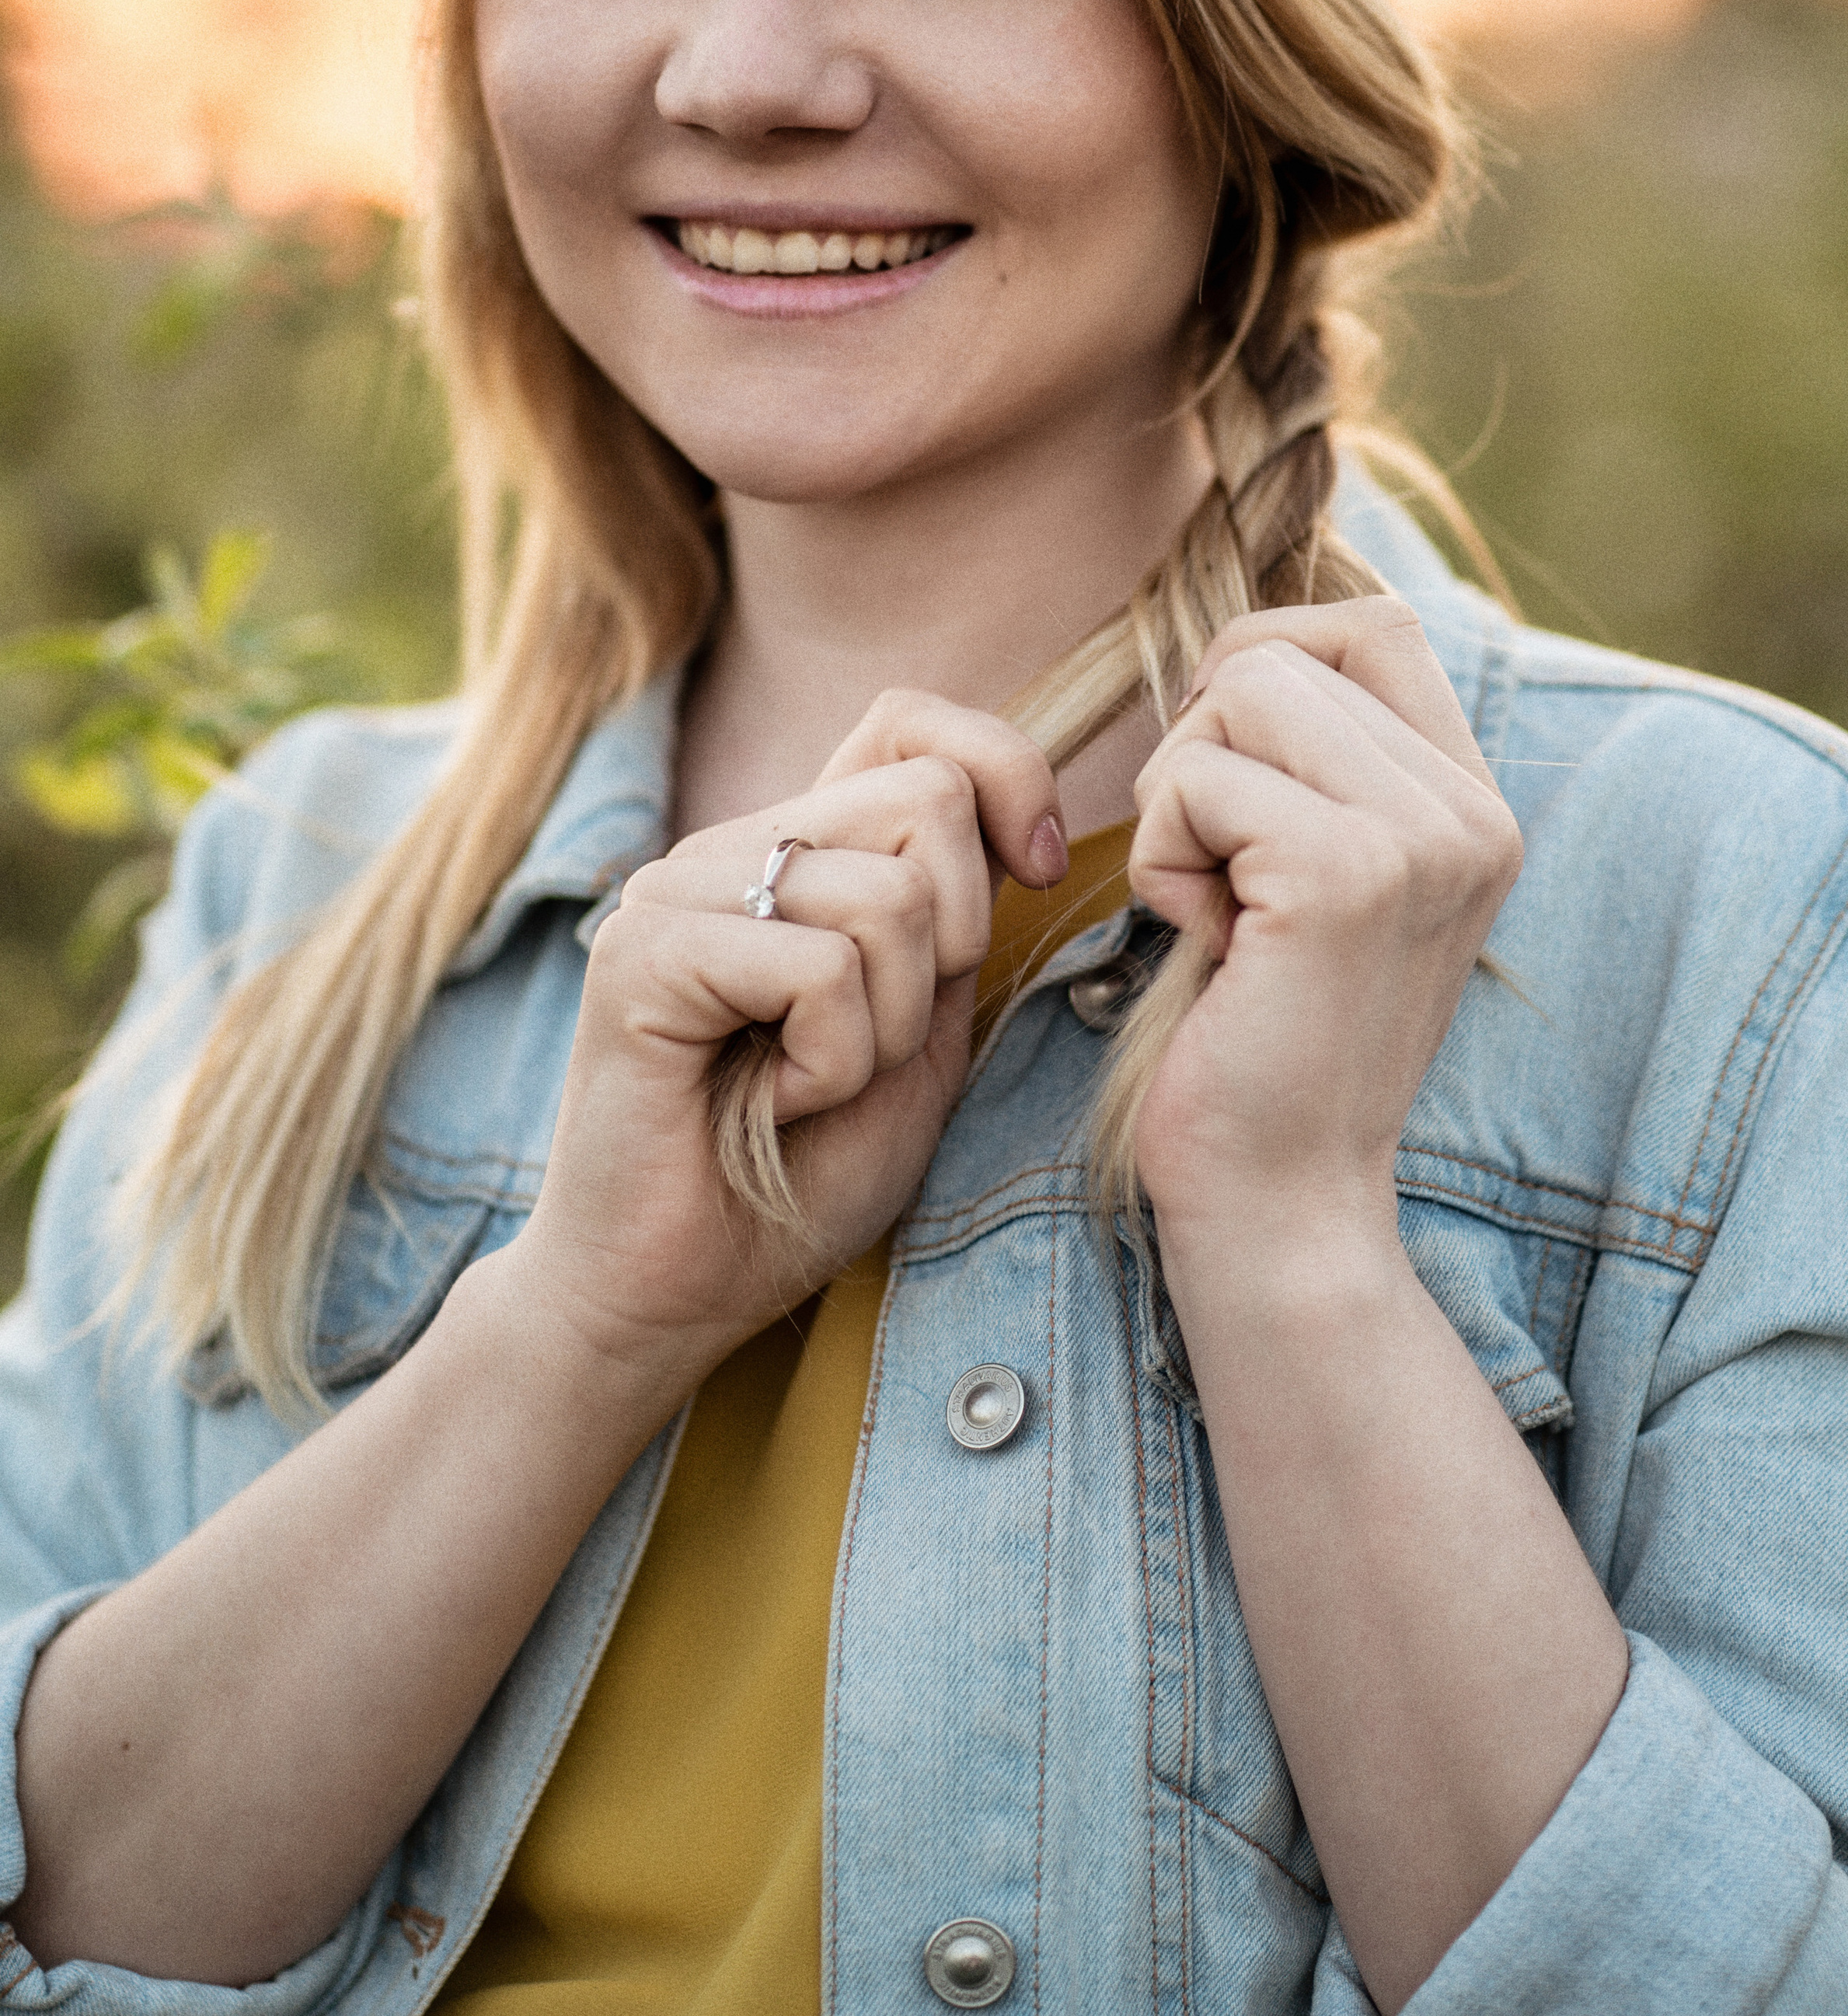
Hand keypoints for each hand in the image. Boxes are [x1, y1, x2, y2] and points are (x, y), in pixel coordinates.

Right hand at [506, 694, 1065, 1396]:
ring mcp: (677, 890)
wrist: (672, 1297)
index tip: (1037, 867)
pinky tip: (775, 1104)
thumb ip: (955, 926)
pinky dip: (833, 1064)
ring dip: (888, 1029)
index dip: (1004, 770)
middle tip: (875, 1047)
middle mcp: (730, 849)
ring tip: (813, 1086)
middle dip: (952, 947)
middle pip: (927, 802)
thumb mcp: (919, 1038)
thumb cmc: (795, 1180)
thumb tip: (1021, 825)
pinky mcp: (642, 953)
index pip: (910, 718)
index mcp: (796, 853)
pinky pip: (819, 970)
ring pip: (888, 896)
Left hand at [1126, 602, 1521, 1264]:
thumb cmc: (1265, 1038)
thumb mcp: (1316, 877)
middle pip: (1283, 650)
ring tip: (1222, 909)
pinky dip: (1162, 859)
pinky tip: (1212, 944)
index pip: (1372, 625)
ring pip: (1236, 695)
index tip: (1229, 779)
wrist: (1283, 1202)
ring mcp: (1422, 838)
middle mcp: (1473, 811)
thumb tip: (1239, 646)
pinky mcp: (1347, 874)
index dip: (1265, 663)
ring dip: (1179, 800)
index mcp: (1477, 805)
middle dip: (1203, 744)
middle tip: (1218, 865)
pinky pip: (1194, 781)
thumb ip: (1320, 763)